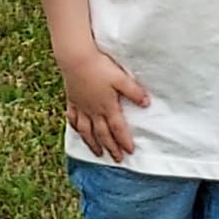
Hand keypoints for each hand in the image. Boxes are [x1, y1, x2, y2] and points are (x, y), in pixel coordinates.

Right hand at [61, 47, 149, 162]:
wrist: (76, 59)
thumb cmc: (100, 67)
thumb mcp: (121, 78)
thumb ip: (134, 92)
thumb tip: (147, 104)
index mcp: (108, 106)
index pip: (118, 128)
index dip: (124, 141)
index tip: (130, 152)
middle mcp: (94, 111)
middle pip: (103, 134)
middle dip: (111, 148)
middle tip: (116, 159)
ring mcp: (82, 107)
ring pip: (87, 131)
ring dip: (93, 144)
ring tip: (97, 153)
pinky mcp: (72, 100)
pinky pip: (73, 119)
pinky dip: (75, 127)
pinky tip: (78, 131)